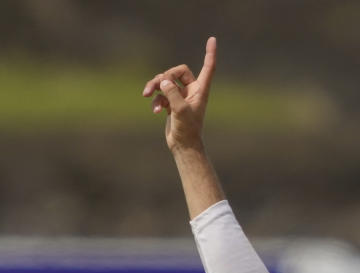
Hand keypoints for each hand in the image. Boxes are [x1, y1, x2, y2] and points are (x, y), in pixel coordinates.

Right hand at [143, 35, 216, 151]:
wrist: (183, 146)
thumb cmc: (187, 130)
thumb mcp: (180, 110)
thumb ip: (172, 93)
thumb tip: (163, 80)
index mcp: (200, 90)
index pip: (208, 68)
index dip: (210, 54)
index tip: (212, 39)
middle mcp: (192, 91)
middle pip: (177, 72)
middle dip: (164, 77)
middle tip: (157, 86)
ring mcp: (181, 97)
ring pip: (165, 82)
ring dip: (155, 87)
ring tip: (147, 95)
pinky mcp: (172, 103)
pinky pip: (161, 94)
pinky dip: (156, 100)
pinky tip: (155, 111)